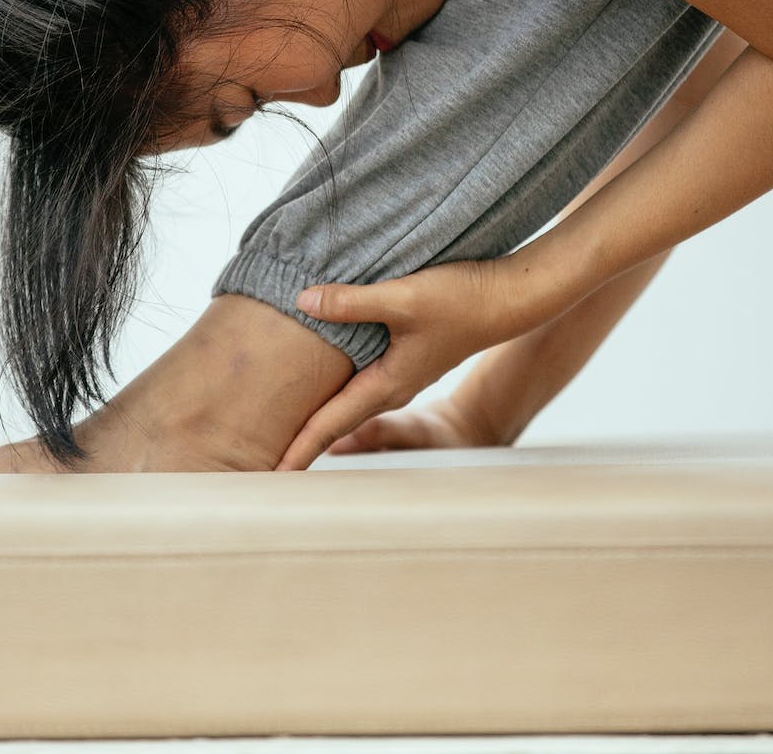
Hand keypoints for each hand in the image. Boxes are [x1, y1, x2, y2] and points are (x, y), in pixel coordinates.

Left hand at [274, 249, 576, 470]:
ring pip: (347, 403)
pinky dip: (334, 391)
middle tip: (263, 466)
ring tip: (282, 433)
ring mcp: (399, 374)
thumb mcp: (404, 298)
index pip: (330, 423)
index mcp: (387, 383)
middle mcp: (390, 386)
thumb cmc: (461, 301)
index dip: (298, 448)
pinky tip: (318, 384)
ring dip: (316, 420)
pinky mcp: (405, 355)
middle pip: (335, 422)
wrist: (510, 298)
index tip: (268, 474)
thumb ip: (353, 301)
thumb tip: (302, 300)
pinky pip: (358, 382)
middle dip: (300, 445)